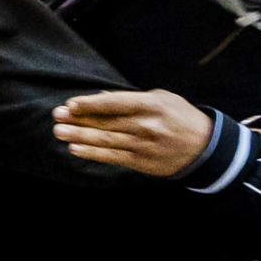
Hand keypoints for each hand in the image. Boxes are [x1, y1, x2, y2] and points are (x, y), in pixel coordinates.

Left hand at [52, 88, 216, 177]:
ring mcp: (143, 146)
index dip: (91, 104)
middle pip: (106, 123)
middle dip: (78, 120)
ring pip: (105, 141)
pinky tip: (76, 149)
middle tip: (57, 116)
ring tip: (59, 132)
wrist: (203, 147)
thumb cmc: (179, 116)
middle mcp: (145, 126)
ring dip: (79, 137)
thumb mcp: (160, 99)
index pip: (114, 104)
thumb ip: (130, 99)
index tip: (71, 104)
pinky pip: (112, 157)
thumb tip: (100, 99)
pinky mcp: (141, 162)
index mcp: (151, 105)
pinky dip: (92, 153)